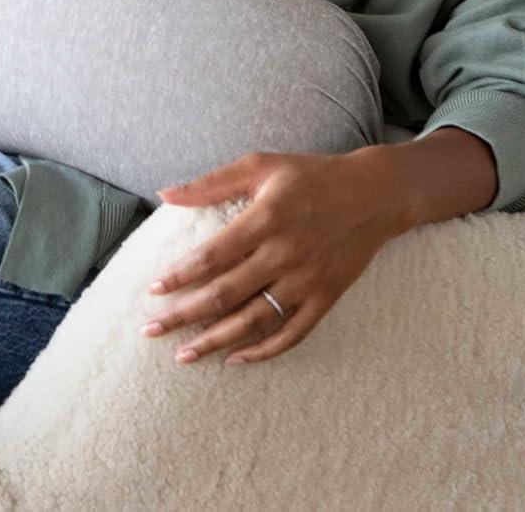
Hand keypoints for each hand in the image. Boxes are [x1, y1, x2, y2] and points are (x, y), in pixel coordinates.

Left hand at [139, 147, 406, 364]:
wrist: (374, 194)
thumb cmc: (310, 175)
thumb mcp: (260, 165)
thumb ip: (211, 182)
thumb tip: (165, 193)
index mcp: (265, 219)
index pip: (212, 256)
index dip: (180, 276)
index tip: (152, 290)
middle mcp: (285, 254)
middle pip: (225, 294)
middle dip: (184, 316)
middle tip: (151, 331)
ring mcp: (307, 280)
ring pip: (253, 321)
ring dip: (216, 341)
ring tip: (184, 356)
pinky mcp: (326, 297)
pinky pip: (292, 334)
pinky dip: (263, 351)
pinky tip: (235, 360)